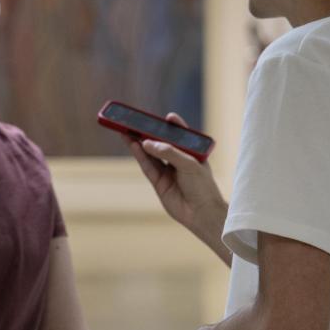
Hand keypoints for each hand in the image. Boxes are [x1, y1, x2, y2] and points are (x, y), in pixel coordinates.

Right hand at [121, 113, 226, 244]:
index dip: (173, 126)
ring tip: (127, 130)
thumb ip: (169, 152)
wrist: (201, 213)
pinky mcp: (159, 183)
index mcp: (192, 153)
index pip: (181, 136)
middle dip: (149, 133)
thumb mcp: (189, 164)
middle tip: (136, 121)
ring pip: (151, 154)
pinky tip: (133, 144)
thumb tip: (148, 143)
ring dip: (139, 142)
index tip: (167, 117)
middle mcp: (179, 160)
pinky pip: (148, 166)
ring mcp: (168, 171)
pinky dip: (140, 155)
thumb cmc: (202, 186)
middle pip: (161, 143)